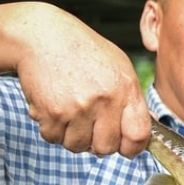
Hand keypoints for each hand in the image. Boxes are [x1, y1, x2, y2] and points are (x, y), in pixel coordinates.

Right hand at [12, 3, 150, 157]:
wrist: (42, 36)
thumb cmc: (83, 51)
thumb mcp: (118, 67)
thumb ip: (131, 100)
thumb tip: (140, 134)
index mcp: (126, 88)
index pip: (138, 135)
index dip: (132, 148)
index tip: (126, 148)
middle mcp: (104, 99)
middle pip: (106, 148)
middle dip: (98, 143)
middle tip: (91, 126)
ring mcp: (77, 107)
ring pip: (78, 147)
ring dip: (73, 136)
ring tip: (71, 112)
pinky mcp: (51, 112)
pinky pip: (53, 138)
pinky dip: (52, 128)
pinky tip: (54, 107)